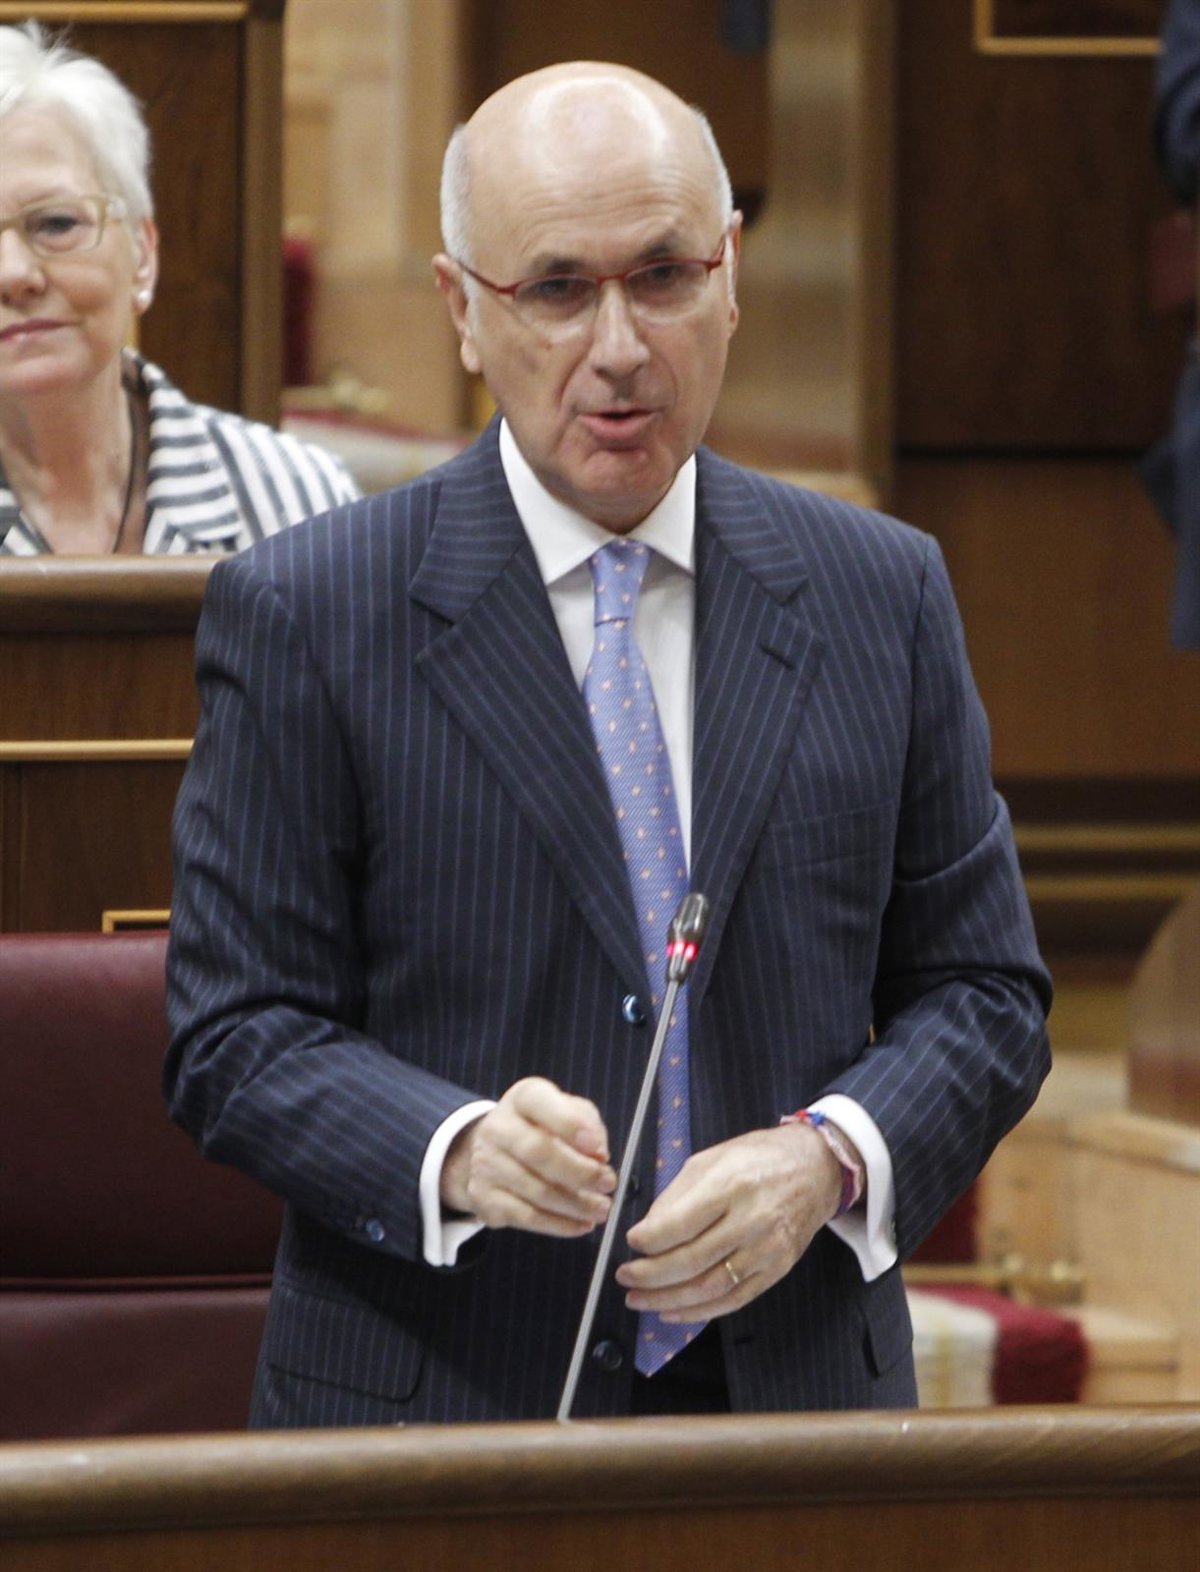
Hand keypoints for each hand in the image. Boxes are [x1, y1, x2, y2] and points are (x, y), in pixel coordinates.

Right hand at [440, 1076, 615, 1237]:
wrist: (494, 1149)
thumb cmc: (542, 1128)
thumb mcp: (567, 1112)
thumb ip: (588, 1125)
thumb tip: (599, 1156)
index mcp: (522, 1098)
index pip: (539, 1103)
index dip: (570, 1125)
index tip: (600, 1149)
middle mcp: (498, 1127)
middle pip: (538, 1152)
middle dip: (580, 1173)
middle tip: (608, 1184)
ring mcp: (486, 1164)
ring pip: (536, 1191)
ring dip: (576, 1205)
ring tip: (601, 1209)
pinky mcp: (483, 1197)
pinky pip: (526, 1217)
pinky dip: (559, 1225)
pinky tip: (581, 1224)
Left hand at [616, 1121, 846, 1318]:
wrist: (816, 1169)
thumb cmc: (757, 1158)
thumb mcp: (711, 1159)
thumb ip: (677, 1194)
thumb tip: (646, 1231)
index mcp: (731, 1185)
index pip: (682, 1223)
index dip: (650, 1240)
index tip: (630, 1243)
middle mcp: (752, 1220)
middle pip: (692, 1260)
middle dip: (650, 1275)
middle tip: (625, 1277)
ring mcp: (767, 1250)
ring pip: (710, 1287)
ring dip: (668, 1300)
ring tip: (639, 1299)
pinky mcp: (776, 1270)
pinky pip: (733, 1300)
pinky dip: (699, 1312)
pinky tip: (673, 1311)